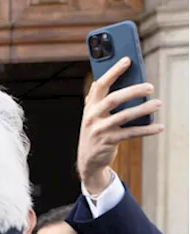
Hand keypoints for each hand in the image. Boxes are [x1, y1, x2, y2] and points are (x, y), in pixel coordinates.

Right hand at [77, 57, 164, 195]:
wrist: (88, 159)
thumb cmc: (95, 130)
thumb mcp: (93, 114)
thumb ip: (99, 98)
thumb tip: (110, 80)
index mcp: (90, 106)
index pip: (100, 85)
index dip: (113, 71)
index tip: (127, 60)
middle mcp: (92, 116)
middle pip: (113, 99)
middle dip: (133, 91)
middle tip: (150, 87)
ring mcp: (100, 130)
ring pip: (124, 116)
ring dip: (143, 110)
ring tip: (158, 104)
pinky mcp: (108, 142)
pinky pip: (131, 133)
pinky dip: (147, 130)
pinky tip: (159, 127)